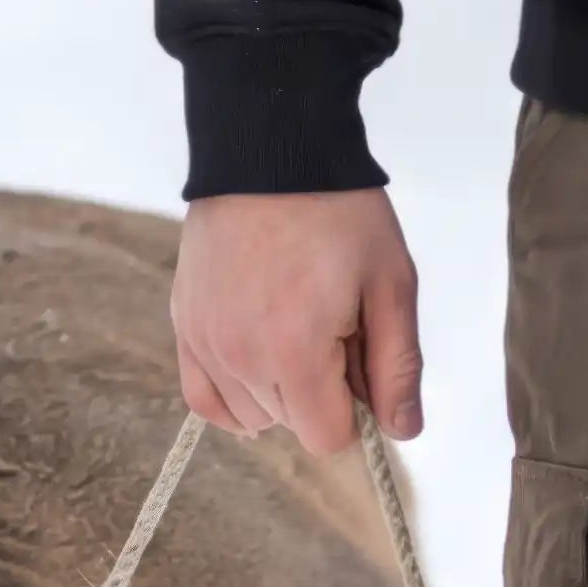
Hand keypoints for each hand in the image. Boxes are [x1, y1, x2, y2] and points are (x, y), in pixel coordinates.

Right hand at [174, 188, 423, 455]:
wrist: (270, 149)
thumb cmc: (338, 211)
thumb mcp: (390, 282)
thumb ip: (397, 365)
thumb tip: (402, 430)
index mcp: (294, 352)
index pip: (327, 437)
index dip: (356, 408)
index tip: (362, 358)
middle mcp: (239, 356)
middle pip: (291, 423)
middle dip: (322, 390)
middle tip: (334, 323)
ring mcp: (204, 341)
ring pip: (251, 413)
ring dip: (279, 388)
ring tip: (295, 321)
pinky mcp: (185, 323)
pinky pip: (204, 397)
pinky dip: (233, 395)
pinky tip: (258, 366)